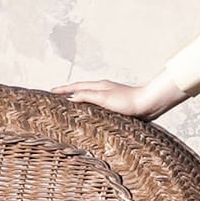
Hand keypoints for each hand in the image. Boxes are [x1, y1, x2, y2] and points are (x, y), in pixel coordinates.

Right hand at [57, 74, 184, 120]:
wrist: (149, 104)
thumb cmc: (128, 102)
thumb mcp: (104, 98)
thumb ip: (87, 96)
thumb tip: (71, 98)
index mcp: (99, 86)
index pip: (76, 87)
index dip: (63, 90)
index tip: (50, 91)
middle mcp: (103, 90)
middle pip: (81, 89)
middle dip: (68, 92)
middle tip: (56, 97)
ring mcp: (110, 97)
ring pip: (89, 97)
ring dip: (78, 99)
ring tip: (69, 105)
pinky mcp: (116, 106)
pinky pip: (97, 105)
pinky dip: (88, 106)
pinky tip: (90, 114)